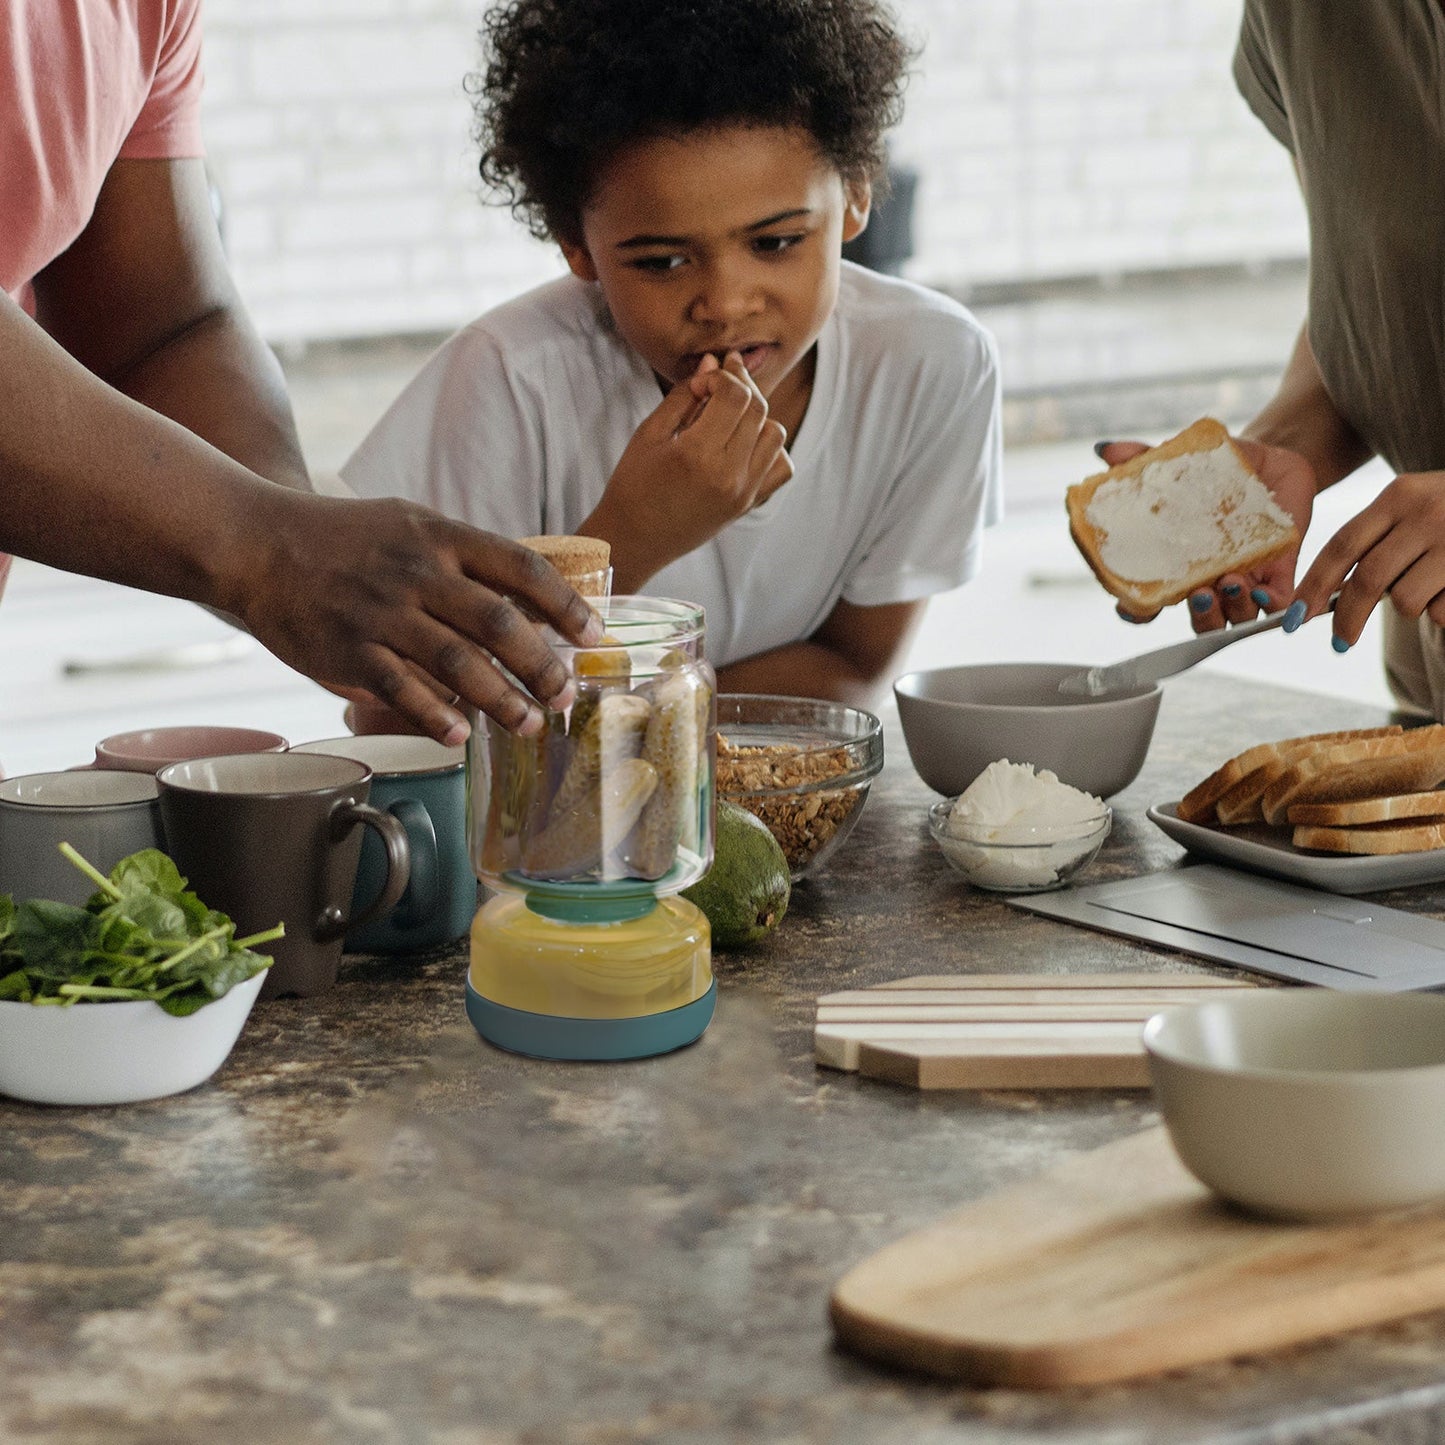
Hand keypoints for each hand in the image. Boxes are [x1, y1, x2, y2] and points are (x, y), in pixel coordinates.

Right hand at [225, 490, 602, 743]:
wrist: (257, 542)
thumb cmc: (346, 538)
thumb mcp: (413, 525)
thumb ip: (468, 559)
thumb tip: (531, 600)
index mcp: (441, 538)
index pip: (521, 568)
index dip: (565, 605)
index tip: (593, 635)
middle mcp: (417, 573)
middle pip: (499, 624)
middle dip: (542, 666)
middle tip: (566, 695)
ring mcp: (382, 613)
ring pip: (458, 663)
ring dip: (502, 700)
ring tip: (530, 724)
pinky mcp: (347, 649)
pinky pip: (401, 689)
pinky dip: (435, 715)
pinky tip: (462, 735)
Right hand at [589, 351, 791, 588]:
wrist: (634, 540)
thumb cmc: (633, 484)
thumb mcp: (650, 433)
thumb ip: (685, 395)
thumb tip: (713, 361)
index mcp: (697, 454)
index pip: (735, 395)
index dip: (722, 376)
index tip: (702, 381)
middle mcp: (728, 475)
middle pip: (759, 409)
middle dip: (741, 386)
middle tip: (718, 383)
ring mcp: (744, 493)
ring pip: (775, 434)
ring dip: (757, 416)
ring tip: (728, 415)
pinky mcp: (749, 504)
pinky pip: (782, 466)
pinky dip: (770, 448)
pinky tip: (744, 443)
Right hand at [1095, 437, 1315, 630]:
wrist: (1271, 459)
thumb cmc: (1218, 469)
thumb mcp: (1180, 462)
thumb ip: (1143, 458)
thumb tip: (1105, 450)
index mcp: (1177, 564)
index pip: (1149, 602)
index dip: (1136, 612)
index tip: (1129, 606)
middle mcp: (1208, 579)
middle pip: (1198, 620)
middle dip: (1198, 616)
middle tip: (1198, 594)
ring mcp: (1244, 579)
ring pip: (1235, 619)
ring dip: (1231, 609)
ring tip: (1232, 581)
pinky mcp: (1280, 571)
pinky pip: (1278, 605)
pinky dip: (1271, 606)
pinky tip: (1262, 590)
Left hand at [1294, 470, 1444, 647]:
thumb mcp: (1414, 507)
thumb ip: (1376, 541)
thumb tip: (1323, 599)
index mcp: (1399, 495)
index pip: (1342, 545)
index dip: (1313, 585)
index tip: (1295, 618)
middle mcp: (1427, 512)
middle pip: (1368, 580)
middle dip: (1347, 618)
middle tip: (1339, 642)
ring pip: (1406, 599)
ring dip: (1409, 606)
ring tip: (1430, 585)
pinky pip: (1442, 610)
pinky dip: (1442, 609)